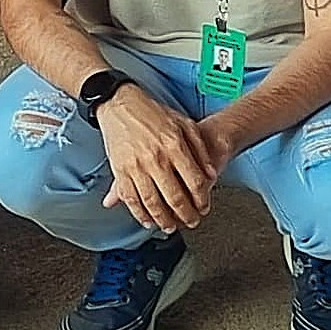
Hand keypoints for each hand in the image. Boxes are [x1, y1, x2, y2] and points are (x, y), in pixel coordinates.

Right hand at [93, 80, 217, 232]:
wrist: (120, 103)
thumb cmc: (151, 113)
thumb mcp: (183, 123)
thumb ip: (199, 149)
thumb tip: (209, 173)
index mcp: (173, 145)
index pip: (194, 181)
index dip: (202, 198)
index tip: (204, 206)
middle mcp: (155, 158)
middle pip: (175, 197)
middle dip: (186, 215)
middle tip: (192, 221)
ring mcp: (136, 166)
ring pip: (153, 204)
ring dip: (164, 220)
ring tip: (171, 226)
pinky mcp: (120, 171)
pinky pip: (131, 200)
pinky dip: (140, 214)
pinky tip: (148, 220)